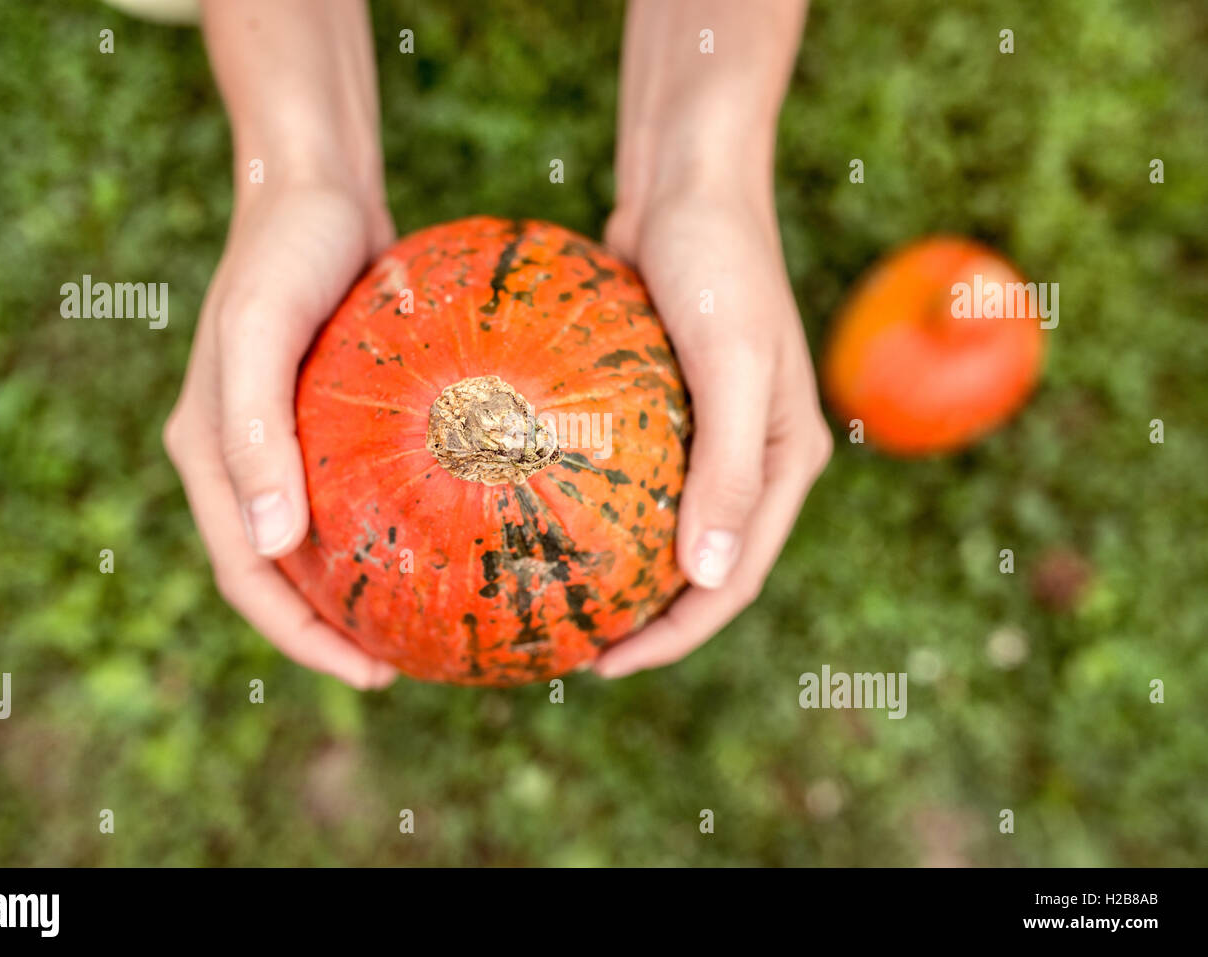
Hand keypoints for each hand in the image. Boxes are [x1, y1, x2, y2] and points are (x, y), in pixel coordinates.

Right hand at [164, 183, 399, 688]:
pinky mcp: (319, 417)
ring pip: (311, 539)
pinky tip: (440, 537)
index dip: (300, 638)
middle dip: (328, 630)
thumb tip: (269, 544)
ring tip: (419, 620)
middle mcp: (237, 458)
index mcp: (208, 454)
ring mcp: (278, 439)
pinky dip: (381, 527)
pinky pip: (348, 491)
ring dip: (353, 589)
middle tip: (401, 664)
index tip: (372, 674)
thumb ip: (253, 432)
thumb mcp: (261, 333)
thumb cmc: (285, 254)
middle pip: (276, 573)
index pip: (246, 576)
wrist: (314, 190)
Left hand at [593, 187, 832, 677]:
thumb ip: (727, 471)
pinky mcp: (670, 406)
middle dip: (650, 620)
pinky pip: (636, 476)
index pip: (732, 577)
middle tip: (577, 650)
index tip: (607, 664)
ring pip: (668, 526)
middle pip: (703, 565)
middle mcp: (755, 459)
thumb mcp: (730, 366)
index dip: (677, 635)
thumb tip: (705, 577)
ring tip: (562, 602)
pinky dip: (604, 509)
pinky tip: (546, 521)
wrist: (690, 185)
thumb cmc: (717, 266)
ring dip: (626, 571)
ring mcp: (713, 434)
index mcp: (784, 463)